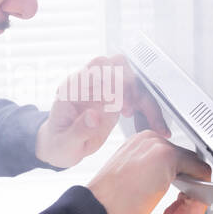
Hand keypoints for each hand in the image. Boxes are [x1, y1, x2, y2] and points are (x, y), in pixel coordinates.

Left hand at [35, 54, 171, 169]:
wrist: (61, 148)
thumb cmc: (58, 143)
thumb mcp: (65, 142)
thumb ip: (79, 129)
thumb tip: (94, 116)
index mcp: (75, 87)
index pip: (97, 65)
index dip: (113, 75)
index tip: (120, 97)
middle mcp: (92, 85)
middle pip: (121, 67)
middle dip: (134, 86)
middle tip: (134, 111)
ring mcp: (106, 92)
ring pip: (135, 83)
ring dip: (147, 101)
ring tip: (154, 125)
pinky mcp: (116, 103)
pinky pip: (139, 100)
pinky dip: (149, 111)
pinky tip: (153, 126)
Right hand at [86, 130, 211, 213]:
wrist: (94, 212)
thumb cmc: (106, 206)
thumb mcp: (133, 185)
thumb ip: (154, 180)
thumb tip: (180, 190)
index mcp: (139, 145)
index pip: (176, 164)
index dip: (181, 190)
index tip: (175, 208)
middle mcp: (149, 141)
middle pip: (187, 168)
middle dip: (187, 198)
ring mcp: (157, 146)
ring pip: (195, 172)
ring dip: (191, 202)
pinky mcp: (167, 156)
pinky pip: (201, 174)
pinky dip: (199, 197)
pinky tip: (185, 212)